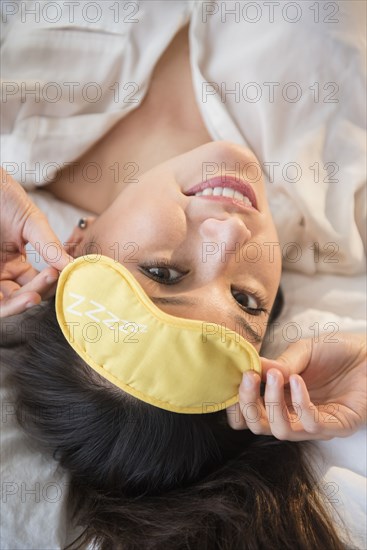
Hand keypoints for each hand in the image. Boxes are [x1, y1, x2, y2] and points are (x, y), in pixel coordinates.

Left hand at [0, 168, 72, 316]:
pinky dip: (7, 305)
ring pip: (6, 302)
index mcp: (16, 263)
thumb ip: (51, 246)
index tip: (63, 273)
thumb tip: (74, 266)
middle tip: (51, 279)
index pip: (38, 285)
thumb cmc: (5, 198)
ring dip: (20, 304)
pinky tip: (25, 298)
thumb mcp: (33, 223)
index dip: (51, 284)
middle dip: (37, 294)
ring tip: (33, 298)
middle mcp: (3, 272)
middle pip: (23, 296)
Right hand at [226, 333, 365, 440]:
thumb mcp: (301, 351)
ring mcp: (314, 423)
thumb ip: (278, 363)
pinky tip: (297, 380)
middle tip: (248, 378)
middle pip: (259, 426)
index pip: (250, 413)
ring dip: (272, 403)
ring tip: (275, 375)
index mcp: (281, 397)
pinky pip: (310, 424)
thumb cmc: (336, 350)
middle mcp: (294, 414)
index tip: (235, 379)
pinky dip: (299, 402)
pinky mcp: (336, 426)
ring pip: (281, 430)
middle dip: (247, 405)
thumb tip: (250, 368)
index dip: (237, 404)